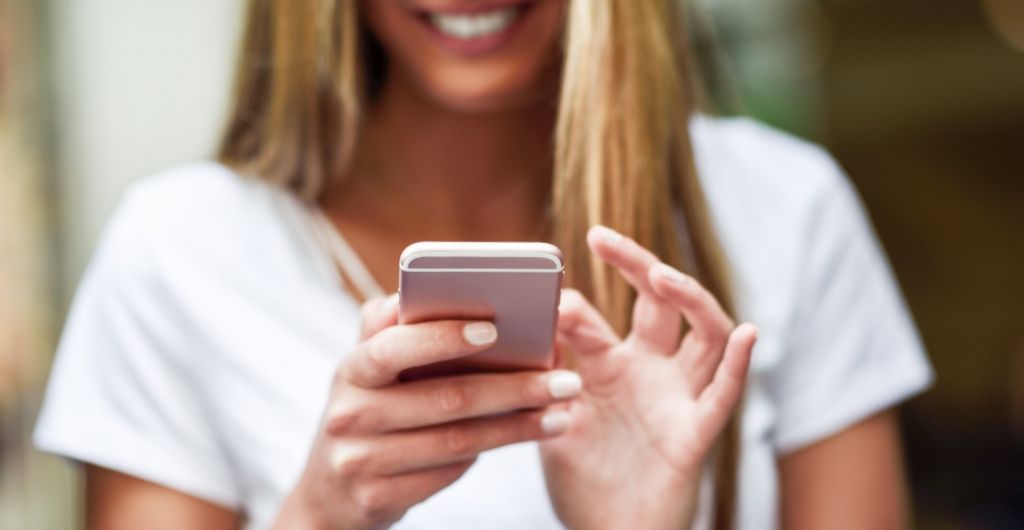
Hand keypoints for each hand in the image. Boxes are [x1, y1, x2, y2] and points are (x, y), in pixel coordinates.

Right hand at [273, 295, 582, 529]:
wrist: (330, 495)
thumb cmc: (367, 412)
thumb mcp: (365, 370)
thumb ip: (391, 330)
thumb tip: (422, 290)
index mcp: (351, 369)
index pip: (396, 347)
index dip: (444, 337)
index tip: (497, 329)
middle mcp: (350, 414)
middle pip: (446, 398)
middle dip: (514, 388)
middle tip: (565, 380)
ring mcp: (361, 461)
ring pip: (458, 441)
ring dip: (518, 425)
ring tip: (561, 411)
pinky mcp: (379, 498)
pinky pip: (450, 472)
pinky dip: (493, 451)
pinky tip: (526, 435)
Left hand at [541, 226, 757, 529]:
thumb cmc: (585, 482)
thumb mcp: (551, 423)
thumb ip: (542, 379)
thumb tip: (523, 328)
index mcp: (611, 368)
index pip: (596, 317)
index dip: (572, 297)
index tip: (541, 282)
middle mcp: (649, 373)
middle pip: (657, 305)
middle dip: (637, 266)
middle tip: (603, 237)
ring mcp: (676, 399)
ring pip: (703, 337)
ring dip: (690, 301)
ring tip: (664, 278)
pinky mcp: (695, 434)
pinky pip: (724, 396)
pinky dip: (739, 365)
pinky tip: (748, 333)